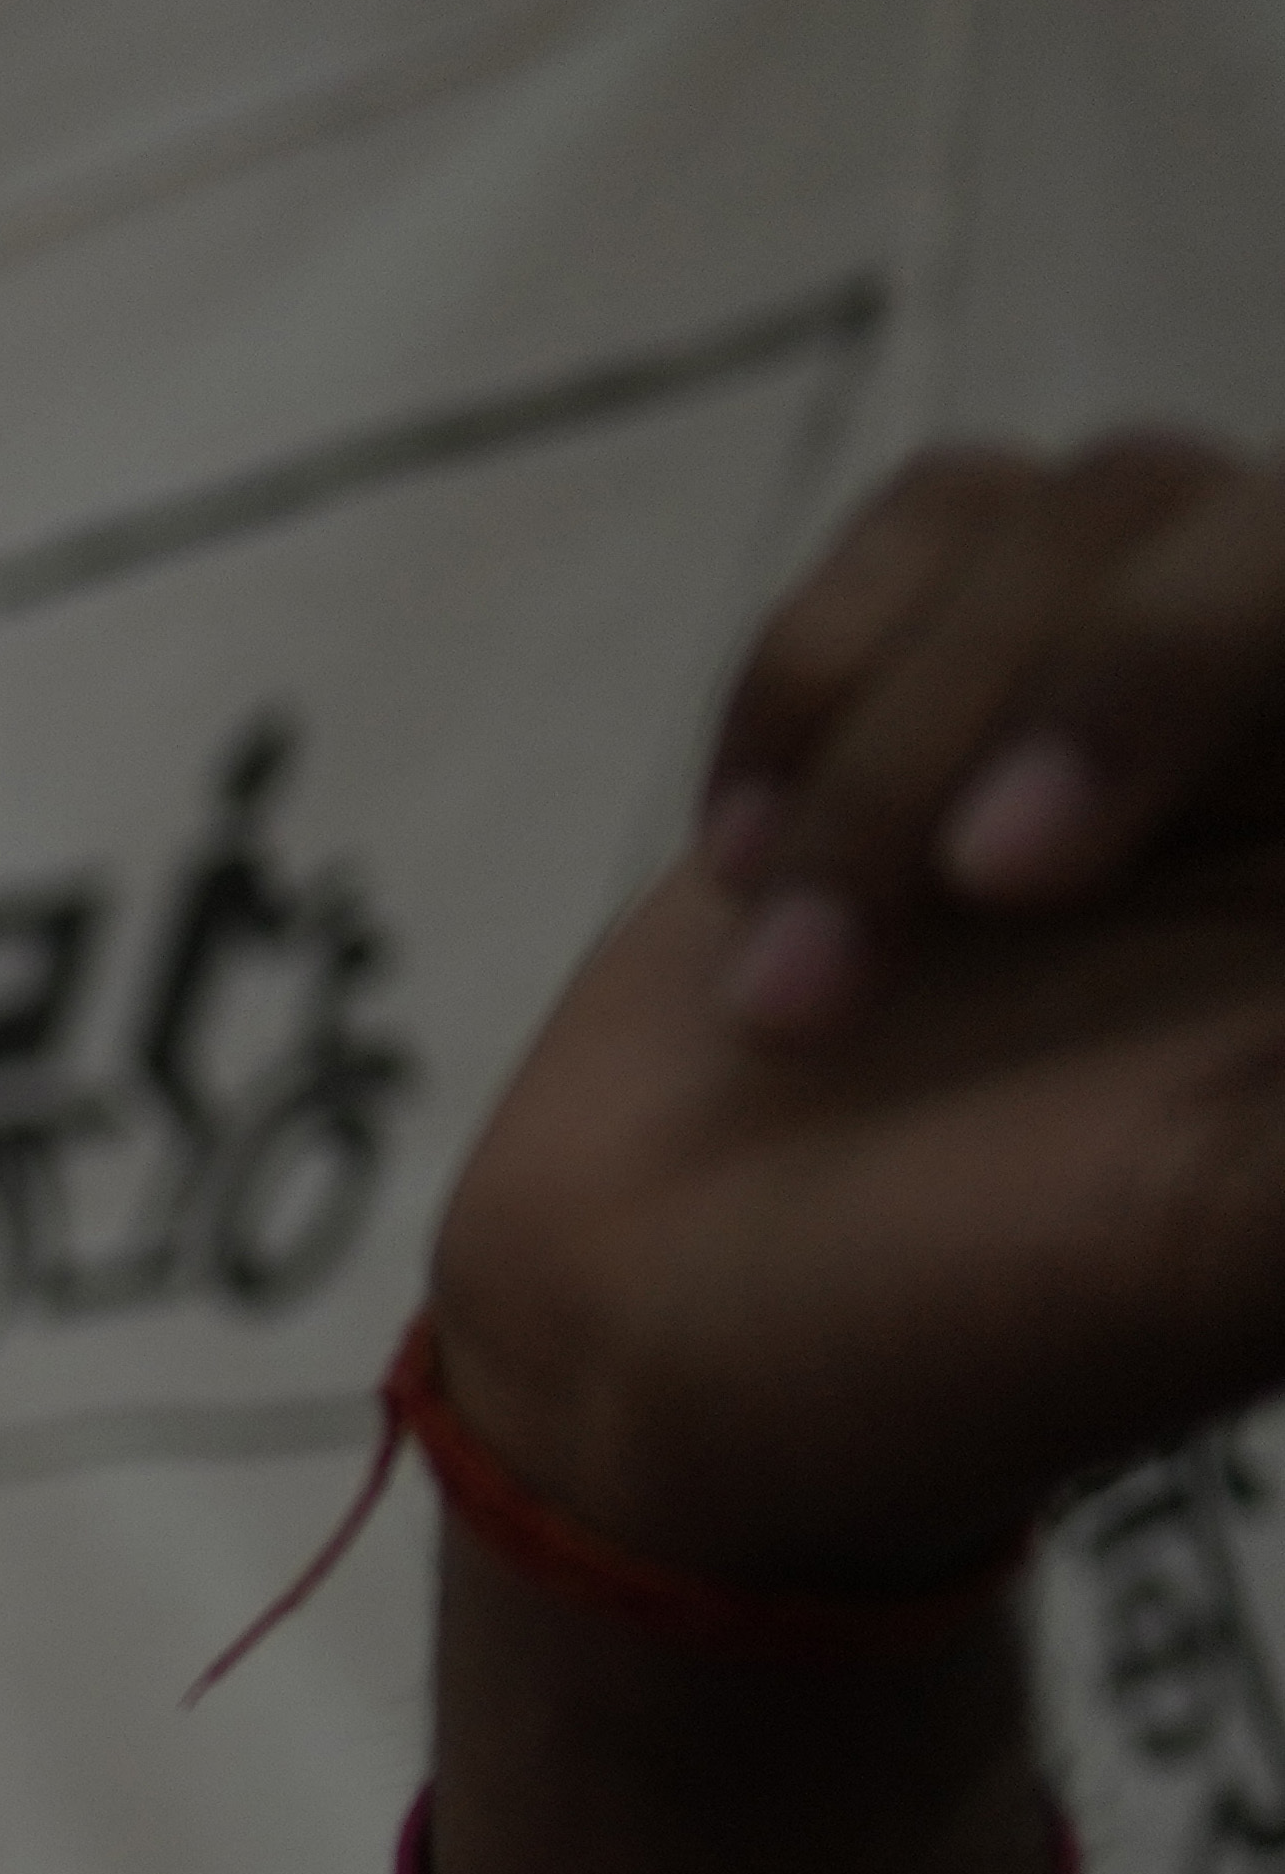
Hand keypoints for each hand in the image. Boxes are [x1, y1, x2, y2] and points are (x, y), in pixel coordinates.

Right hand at [430, 431, 1284, 1586]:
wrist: (650, 1364)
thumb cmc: (963, 1342)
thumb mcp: (1233, 1244)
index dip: (1205, 690)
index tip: (1045, 876)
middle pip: (1255, 537)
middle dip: (1102, 688)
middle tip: (982, 896)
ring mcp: (1143, 707)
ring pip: (1090, 509)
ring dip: (897, 746)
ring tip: (811, 980)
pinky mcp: (954, 672)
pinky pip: (941, 513)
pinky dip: (815, 679)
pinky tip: (755, 867)